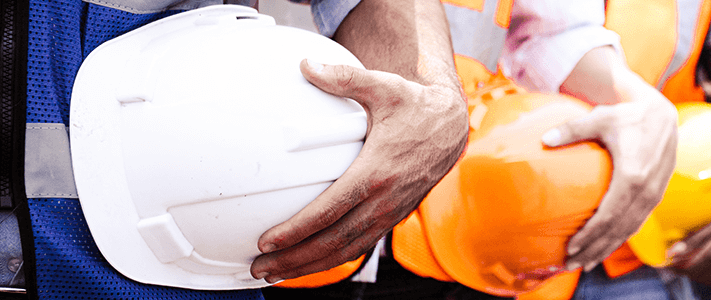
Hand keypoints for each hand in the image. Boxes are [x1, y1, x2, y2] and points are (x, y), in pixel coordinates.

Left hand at [249, 60, 466, 282]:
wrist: (452, 127)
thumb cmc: (415, 106)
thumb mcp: (383, 87)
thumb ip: (344, 78)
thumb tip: (307, 66)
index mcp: (377, 171)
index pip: (330, 209)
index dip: (298, 229)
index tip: (268, 240)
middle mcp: (384, 199)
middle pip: (333, 240)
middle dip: (294, 258)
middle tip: (259, 268)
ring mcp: (390, 212)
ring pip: (346, 250)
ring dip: (309, 266)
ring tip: (275, 274)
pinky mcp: (393, 217)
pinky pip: (359, 246)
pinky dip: (332, 260)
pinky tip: (309, 264)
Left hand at [543, 83, 678, 272]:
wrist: (661, 115)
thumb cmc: (627, 116)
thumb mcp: (599, 118)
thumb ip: (571, 130)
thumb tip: (544, 139)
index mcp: (633, 175)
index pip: (609, 215)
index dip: (590, 235)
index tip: (571, 247)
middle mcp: (647, 190)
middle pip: (618, 230)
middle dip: (594, 249)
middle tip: (571, 264)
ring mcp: (654, 195)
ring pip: (629, 231)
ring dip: (607, 249)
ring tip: (585, 263)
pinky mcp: (657, 196)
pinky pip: (637, 224)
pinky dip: (620, 239)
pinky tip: (605, 248)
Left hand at [667, 201, 710, 291]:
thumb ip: (692, 241)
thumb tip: (673, 252)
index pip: (686, 269)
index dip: (675, 267)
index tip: (668, 262)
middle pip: (696, 276)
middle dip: (685, 270)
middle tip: (680, 261)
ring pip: (707, 281)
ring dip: (697, 275)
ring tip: (694, 263)